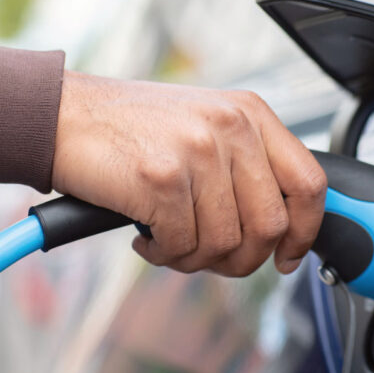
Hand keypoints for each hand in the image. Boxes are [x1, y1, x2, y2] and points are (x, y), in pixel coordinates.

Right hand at [52, 71, 326, 275]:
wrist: (64, 115)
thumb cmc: (132, 128)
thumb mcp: (205, 126)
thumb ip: (246, 165)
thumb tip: (278, 228)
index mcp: (250, 113)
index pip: (310, 183)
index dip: (305, 231)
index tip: (287, 256)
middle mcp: (232, 127)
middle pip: (270, 226)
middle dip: (242, 259)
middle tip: (209, 256)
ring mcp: (198, 151)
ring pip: (225, 244)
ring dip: (195, 258)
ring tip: (169, 240)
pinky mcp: (163, 179)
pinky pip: (183, 246)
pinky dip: (164, 254)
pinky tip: (147, 236)